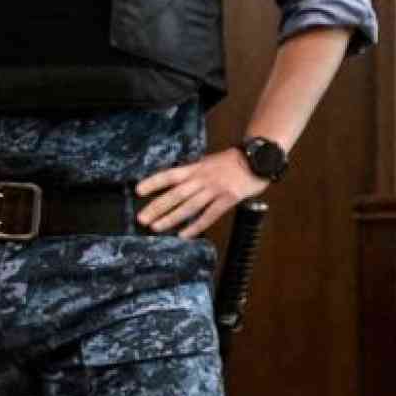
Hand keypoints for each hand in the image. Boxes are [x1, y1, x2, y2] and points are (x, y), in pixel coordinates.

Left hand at [135, 148, 267, 239]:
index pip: (170, 175)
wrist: (257, 160)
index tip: (138, 191)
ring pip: (189, 206)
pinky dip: (196, 226)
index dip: (154, 182)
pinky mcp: (228, 199)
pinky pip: (209, 215)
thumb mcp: (209, 162)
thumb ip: (194, 173)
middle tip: (142, 218)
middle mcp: (203, 178)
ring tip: (157, 228)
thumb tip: (176, 183)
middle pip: (176, 193)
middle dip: (157, 206)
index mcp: (197, 167)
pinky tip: (184, 234)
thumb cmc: (232, 162)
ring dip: (171, 218)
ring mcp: (215, 189)